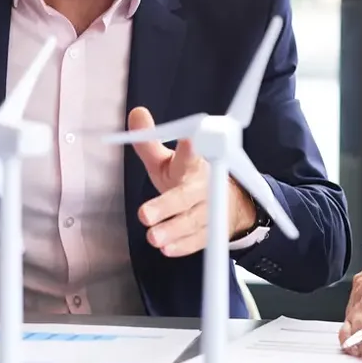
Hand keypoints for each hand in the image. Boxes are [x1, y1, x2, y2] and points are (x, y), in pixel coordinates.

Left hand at [129, 107, 255, 256]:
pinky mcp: (210, 231)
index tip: (190, 139)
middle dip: (167, 206)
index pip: (190, 155)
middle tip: (144, 214)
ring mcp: (208, 211)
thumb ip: (148, 141)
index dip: (190, 148)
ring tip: (153, 237)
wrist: (225, 202)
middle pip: (186, 197)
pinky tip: (167, 249)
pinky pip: (198, 240)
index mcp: (192, 165)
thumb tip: (136, 114)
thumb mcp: (167, 159)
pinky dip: (183, 245)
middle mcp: (203, 187)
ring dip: (173, 230)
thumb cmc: (187, 177)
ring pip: (193, 221)